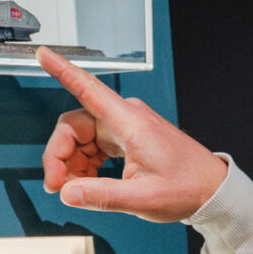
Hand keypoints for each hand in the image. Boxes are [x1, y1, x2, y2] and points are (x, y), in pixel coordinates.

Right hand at [36, 47, 227, 220]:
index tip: (43, 54)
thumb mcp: (142, 198)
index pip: (88, 88)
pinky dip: (84, 166)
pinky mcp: (125, 139)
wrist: (209, 190)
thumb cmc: (186, 187)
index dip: (62, 70)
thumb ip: (101, 196)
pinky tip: (88, 184)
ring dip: (71, 164)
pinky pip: (92, 146)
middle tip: (56, 186)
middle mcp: (125, 118)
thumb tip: (68, 194)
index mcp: (130, 122)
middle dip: (59, 156)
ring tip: (77, 191)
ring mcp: (124, 127)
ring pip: (80, 138)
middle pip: (74, 125)